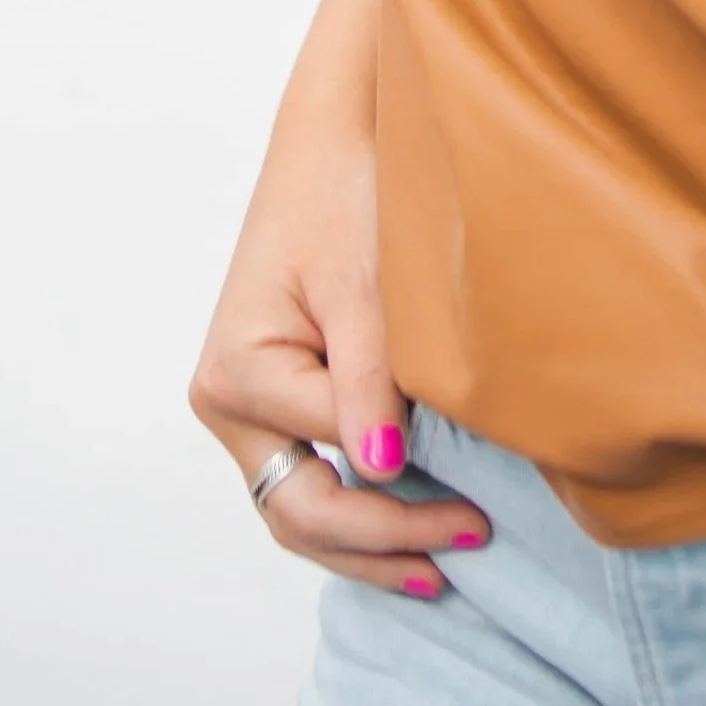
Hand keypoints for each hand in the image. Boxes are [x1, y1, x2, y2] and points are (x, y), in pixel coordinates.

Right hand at [187, 121, 487, 600]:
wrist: (331, 138)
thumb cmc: (344, 195)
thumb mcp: (364, 285)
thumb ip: (369, 379)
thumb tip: (382, 471)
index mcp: (236, 374)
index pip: (330, 463)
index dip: (404, 498)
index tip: (480, 512)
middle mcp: (226, 401)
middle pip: (299, 511)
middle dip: (382, 541)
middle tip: (466, 545)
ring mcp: (244, 406)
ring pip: (298, 507)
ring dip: (364, 541)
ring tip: (438, 567)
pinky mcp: (273, 398)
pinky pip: (307, 472)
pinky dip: (354, 507)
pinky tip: (406, 524)